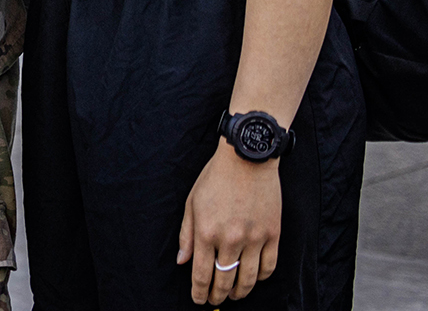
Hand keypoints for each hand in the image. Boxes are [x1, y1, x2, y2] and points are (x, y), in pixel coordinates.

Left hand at [179, 142, 280, 302]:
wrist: (247, 159)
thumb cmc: (215, 178)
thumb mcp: (192, 203)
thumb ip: (186, 234)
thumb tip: (182, 260)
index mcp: (206, 231)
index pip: (202, 273)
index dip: (199, 291)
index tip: (198, 300)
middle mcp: (230, 239)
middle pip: (224, 279)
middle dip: (217, 294)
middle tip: (215, 300)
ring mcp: (254, 238)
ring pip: (248, 278)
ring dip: (240, 291)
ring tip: (234, 295)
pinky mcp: (273, 234)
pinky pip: (269, 266)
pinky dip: (261, 277)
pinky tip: (253, 279)